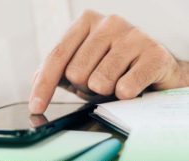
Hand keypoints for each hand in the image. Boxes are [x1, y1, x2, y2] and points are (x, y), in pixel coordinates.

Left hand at [29, 10, 187, 113]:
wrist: (154, 69)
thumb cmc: (114, 69)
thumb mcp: (81, 67)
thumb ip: (57, 71)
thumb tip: (35, 83)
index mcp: (86, 23)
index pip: (57, 57)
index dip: (44, 86)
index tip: (36, 107)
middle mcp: (109, 24)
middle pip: (76, 73)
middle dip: (85, 88)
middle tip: (100, 83)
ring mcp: (133, 36)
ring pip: (99, 82)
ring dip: (105, 92)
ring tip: (117, 83)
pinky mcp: (154, 53)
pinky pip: (125, 88)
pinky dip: (124, 95)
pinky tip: (132, 88)